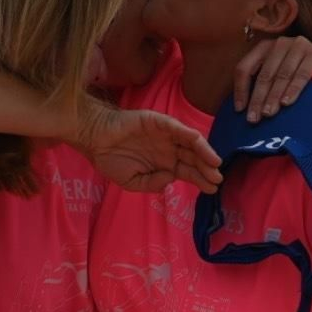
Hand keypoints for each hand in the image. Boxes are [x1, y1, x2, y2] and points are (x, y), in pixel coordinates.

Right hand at [73, 101, 221, 193]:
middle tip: (217, 180)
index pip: (188, 172)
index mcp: (164, 164)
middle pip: (193, 159)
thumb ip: (151, 184)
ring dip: (204, 153)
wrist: (94, 140)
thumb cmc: (111, 160)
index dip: (200, 180)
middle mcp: (169, 149)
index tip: (212, 189)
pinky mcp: (159, 122)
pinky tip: (200, 144)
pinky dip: (189, 135)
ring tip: (214, 165)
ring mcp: (166, 136)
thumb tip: (170, 179)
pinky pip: (178, 128)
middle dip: (206, 170)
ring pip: (191, 144)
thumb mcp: (131, 182)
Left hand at [233, 37, 311, 122]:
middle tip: (253, 118)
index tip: (239, 110)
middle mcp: (279, 44)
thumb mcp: (275, 74)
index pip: (245, 68)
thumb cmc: (295, 72)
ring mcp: (297, 47)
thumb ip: (261, 84)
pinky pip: (301, 75)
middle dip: (257, 99)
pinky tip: (287, 102)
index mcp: (263, 48)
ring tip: (268, 114)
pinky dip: (293, 89)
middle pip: (264, 74)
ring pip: (281, 75)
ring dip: (274, 96)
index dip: (241, 90)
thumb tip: (242, 110)